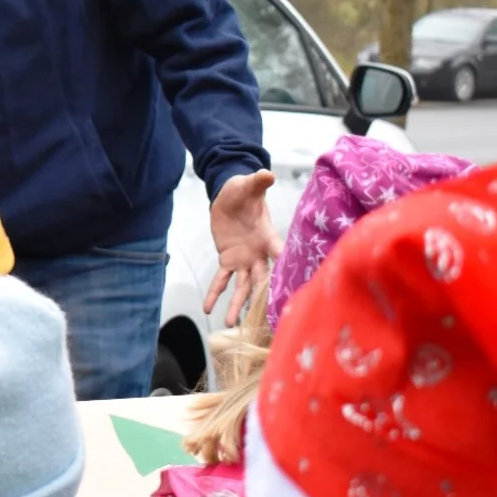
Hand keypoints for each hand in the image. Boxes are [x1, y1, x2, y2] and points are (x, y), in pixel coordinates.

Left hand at [205, 169, 280, 326]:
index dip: (281, 261)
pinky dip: (215, 293)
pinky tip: (208, 309)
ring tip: (231, 324)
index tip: (288, 278)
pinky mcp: (228, 260)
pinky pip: (222, 279)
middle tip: (264, 318)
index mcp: (267, 236)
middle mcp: (258, 253)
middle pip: (262, 278)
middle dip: (262, 297)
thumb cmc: (243, 191)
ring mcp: (244, 259)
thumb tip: (266, 172)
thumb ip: (257, 182)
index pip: (277, 250)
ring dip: (237, 304)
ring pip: (243, 286)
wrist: (230, 197)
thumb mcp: (248, 185)